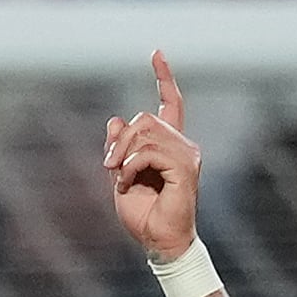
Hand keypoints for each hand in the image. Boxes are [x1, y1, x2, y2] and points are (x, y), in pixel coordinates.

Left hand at [102, 51, 203, 262]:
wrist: (159, 243)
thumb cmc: (144, 215)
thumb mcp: (119, 174)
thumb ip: (118, 147)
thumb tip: (116, 118)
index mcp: (170, 145)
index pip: (170, 103)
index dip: (163, 77)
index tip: (156, 53)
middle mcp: (183, 146)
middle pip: (145, 118)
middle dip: (120, 139)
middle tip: (109, 165)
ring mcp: (187, 156)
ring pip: (145, 132)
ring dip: (123, 154)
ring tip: (119, 178)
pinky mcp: (185, 169)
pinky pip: (148, 152)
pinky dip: (130, 166)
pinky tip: (127, 182)